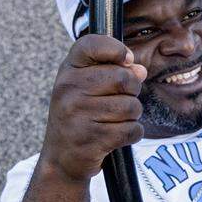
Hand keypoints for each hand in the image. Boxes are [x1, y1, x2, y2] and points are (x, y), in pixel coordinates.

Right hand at [40, 35, 147, 183]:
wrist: (62, 158)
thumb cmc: (81, 115)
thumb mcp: (88, 87)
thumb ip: (114, 72)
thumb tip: (140, 70)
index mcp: (68, 70)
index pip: (91, 44)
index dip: (115, 48)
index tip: (126, 60)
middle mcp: (68, 89)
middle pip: (123, 78)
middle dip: (133, 91)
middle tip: (122, 100)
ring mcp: (76, 114)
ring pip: (131, 106)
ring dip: (132, 116)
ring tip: (115, 120)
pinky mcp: (89, 139)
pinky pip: (131, 130)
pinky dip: (132, 134)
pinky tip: (117, 136)